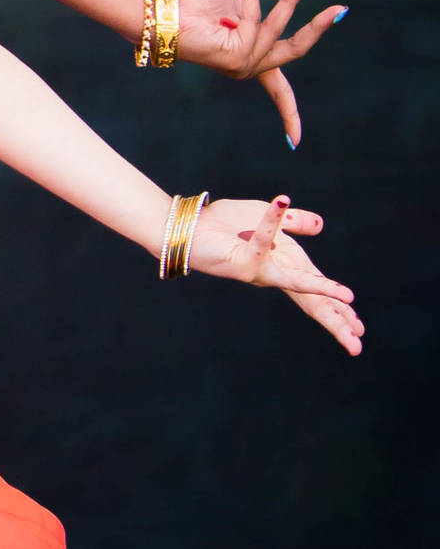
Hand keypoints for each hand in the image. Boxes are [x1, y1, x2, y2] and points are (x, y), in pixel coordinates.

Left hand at [174, 0, 346, 146]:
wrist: (161, 12)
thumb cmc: (191, 7)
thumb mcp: (234, 10)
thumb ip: (255, 16)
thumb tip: (271, 14)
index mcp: (246, 62)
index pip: (277, 91)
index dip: (289, 113)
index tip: (295, 142)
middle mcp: (245, 67)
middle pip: (294, 52)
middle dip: (320, 27)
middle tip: (343, 8)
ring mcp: (243, 63)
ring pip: (279, 27)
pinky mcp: (238, 53)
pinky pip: (255, 15)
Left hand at [187, 193, 361, 355]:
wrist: (189, 224)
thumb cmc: (226, 223)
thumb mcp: (268, 217)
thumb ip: (294, 222)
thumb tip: (322, 225)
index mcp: (286, 266)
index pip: (317, 292)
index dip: (338, 309)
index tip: (359, 328)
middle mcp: (274, 274)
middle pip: (312, 301)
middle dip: (336, 321)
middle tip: (357, 345)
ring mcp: (259, 270)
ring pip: (296, 282)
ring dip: (322, 288)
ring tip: (347, 296)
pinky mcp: (243, 259)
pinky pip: (264, 240)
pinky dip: (272, 221)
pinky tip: (283, 203)